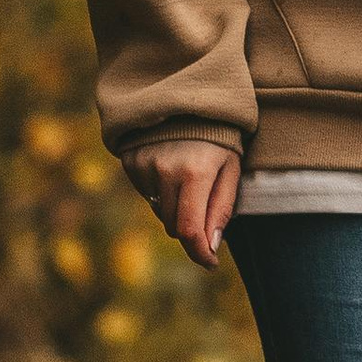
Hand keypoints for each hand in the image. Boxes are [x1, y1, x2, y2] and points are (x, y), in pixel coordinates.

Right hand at [121, 136, 240, 268]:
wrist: (187, 98)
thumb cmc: (219, 137)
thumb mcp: (230, 168)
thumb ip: (222, 208)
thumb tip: (212, 245)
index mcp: (196, 172)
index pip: (190, 230)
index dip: (200, 253)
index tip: (211, 263)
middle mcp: (165, 170)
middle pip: (174, 226)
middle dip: (192, 231)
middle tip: (207, 218)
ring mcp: (144, 166)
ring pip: (160, 212)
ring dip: (176, 210)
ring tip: (190, 183)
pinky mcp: (130, 162)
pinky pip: (146, 195)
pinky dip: (161, 193)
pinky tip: (172, 172)